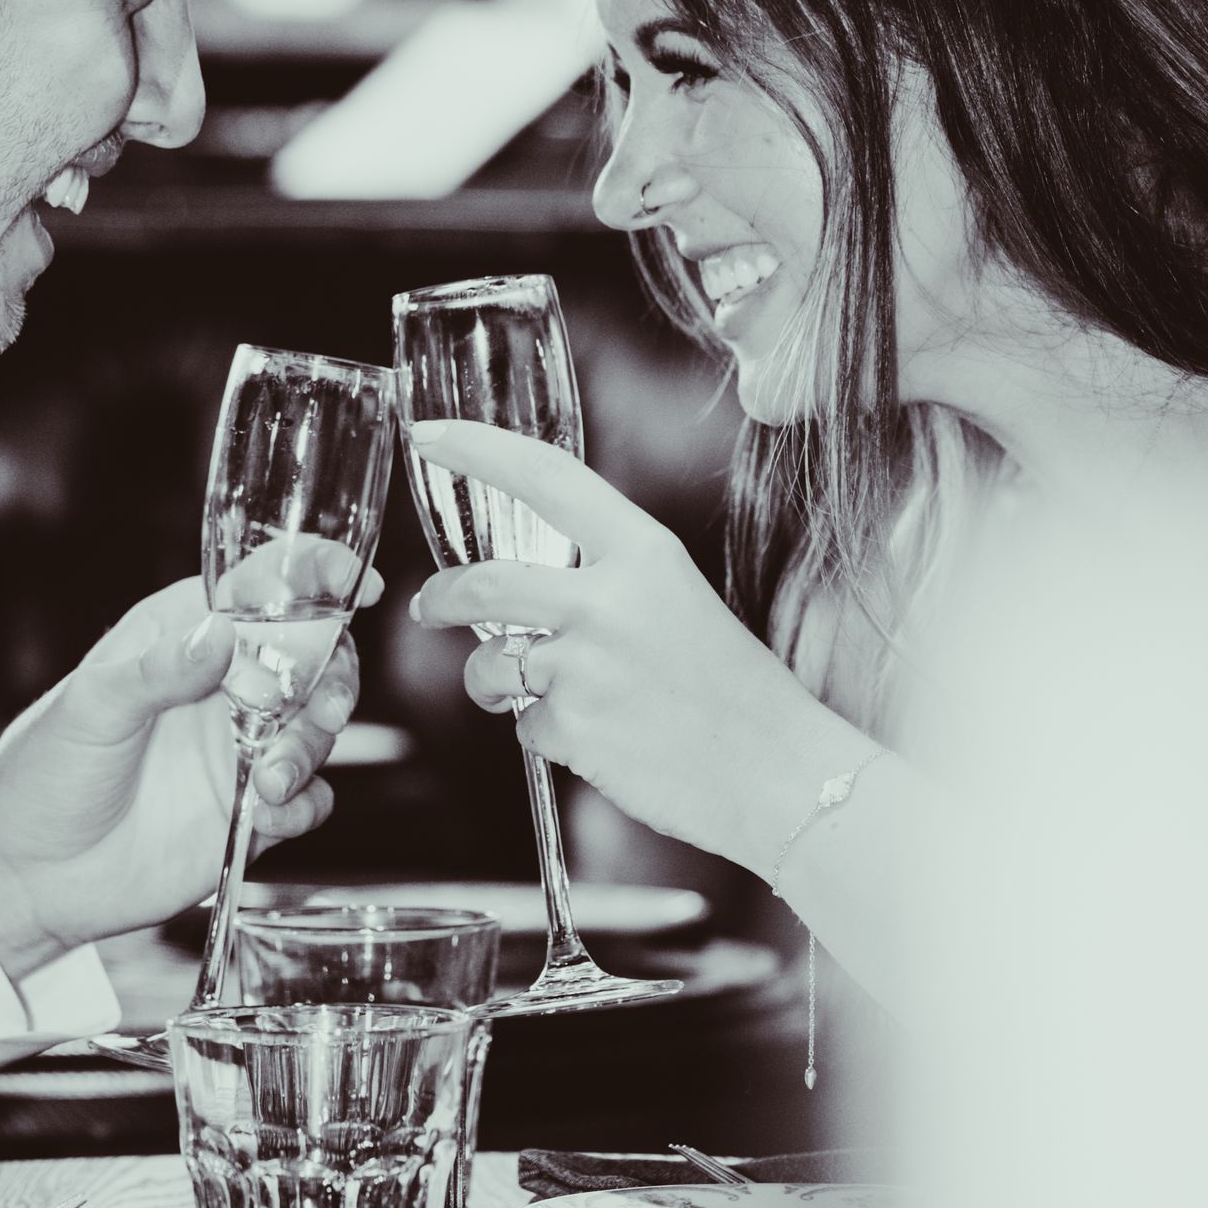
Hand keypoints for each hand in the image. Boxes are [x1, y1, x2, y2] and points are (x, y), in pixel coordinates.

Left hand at [0, 574, 368, 978]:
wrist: (30, 876)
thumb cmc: (45, 774)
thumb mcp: (91, 708)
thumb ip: (159, 669)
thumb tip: (222, 633)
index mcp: (183, 635)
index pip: (262, 586)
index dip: (314, 574)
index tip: (355, 579)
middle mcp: (222, 684)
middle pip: (314, 656)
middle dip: (332, 677)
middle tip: (317, 709)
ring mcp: (240, 747)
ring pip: (319, 727)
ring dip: (309, 748)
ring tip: (265, 783)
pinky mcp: (250, 808)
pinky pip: (311, 798)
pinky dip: (301, 804)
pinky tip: (261, 815)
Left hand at [408, 422, 859, 874]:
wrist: (778, 772)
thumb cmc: (731, 688)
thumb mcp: (678, 599)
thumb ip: (605, 580)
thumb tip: (520, 588)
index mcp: (644, 553)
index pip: (546, 476)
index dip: (478, 449)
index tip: (429, 435)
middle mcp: (608, 601)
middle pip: (484, 582)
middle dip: (441, 597)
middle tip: (432, 604)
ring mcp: (586, 667)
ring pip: (490, 663)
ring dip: (493, 680)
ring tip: (539, 693)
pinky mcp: (573, 729)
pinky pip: (524, 723)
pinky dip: (546, 731)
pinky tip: (601, 738)